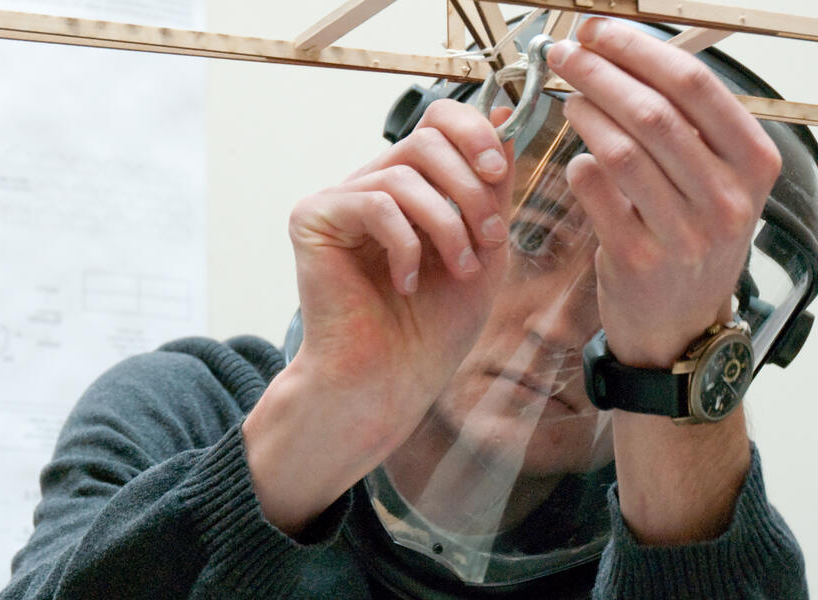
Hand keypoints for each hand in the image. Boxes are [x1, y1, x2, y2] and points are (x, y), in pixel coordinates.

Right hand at [243, 100, 514, 533]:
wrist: (389, 384)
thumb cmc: (432, 329)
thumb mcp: (483, 246)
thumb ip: (491, 185)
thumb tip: (504, 116)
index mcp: (408, 189)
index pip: (436, 122)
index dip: (472, 132)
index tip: (500, 171)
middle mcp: (369, 186)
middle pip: (425, 139)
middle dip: (471, 188)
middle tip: (492, 237)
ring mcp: (338, 201)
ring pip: (404, 172)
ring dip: (447, 224)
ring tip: (460, 270)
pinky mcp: (313, 219)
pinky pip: (374, 203)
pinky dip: (405, 244)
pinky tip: (406, 282)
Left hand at [547, 19, 781, 367]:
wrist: (682, 327)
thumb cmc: (693, 239)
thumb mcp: (717, 182)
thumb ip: (688, 125)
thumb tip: (630, 54)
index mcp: (753, 163)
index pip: (695, 85)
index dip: (639, 50)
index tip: (600, 32)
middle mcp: (726, 198)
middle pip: (653, 111)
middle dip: (600, 72)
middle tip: (566, 55)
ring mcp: (685, 233)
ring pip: (621, 150)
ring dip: (585, 112)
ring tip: (569, 97)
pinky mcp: (640, 260)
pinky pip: (596, 193)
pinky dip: (580, 165)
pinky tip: (577, 157)